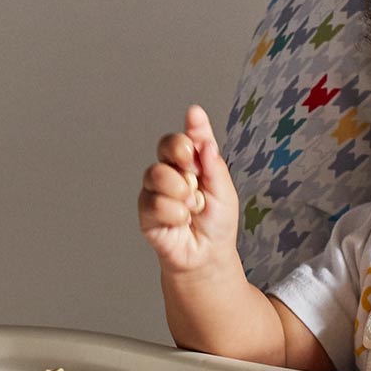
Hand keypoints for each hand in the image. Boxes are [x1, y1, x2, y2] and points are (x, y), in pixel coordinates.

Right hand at [138, 104, 240, 275]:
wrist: (208, 254)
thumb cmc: (216, 222)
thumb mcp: (224, 191)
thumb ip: (213, 165)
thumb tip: (205, 139)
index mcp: (191, 163)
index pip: (187, 138)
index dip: (191, 127)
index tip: (195, 115)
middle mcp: (170, 171)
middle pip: (165, 145)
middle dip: (180, 152)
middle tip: (194, 172)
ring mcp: (155, 190)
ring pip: (157, 173)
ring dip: (180, 191)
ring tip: (192, 206)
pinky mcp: (145, 211)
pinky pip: (155, 202)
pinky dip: (174, 213)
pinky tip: (181, 222)